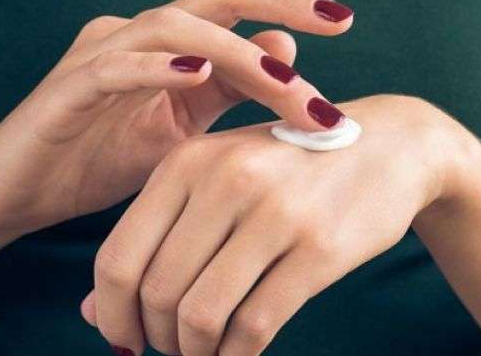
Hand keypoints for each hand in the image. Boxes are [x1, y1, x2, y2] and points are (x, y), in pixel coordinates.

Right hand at [0, 0, 353, 235]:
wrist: (18, 192)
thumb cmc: (98, 159)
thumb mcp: (180, 131)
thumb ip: (227, 92)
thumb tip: (285, 53)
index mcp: (168, 46)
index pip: (235, 9)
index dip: (288, 6)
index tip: (344, 21)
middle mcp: (137, 35)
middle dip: (279, 3)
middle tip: (337, 21)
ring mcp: (100, 56)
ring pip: (175, 28)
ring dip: (235, 54)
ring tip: (284, 82)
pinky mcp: (68, 88)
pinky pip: (115, 66)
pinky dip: (157, 68)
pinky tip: (197, 73)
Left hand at [83, 95, 480, 354]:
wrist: (389, 145)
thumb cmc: (290, 169)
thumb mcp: (218, 182)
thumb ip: (157, 239)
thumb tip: (91, 315)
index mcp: (187, 161)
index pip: (117, 257)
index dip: (110, 315)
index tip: (125, 340)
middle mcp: (225, 180)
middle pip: (156, 293)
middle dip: (155, 339)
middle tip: (171, 349)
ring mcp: (275, 213)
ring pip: (201, 316)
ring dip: (194, 353)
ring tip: (203, 355)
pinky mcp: (319, 248)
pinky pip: (255, 325)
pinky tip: (239, 355)